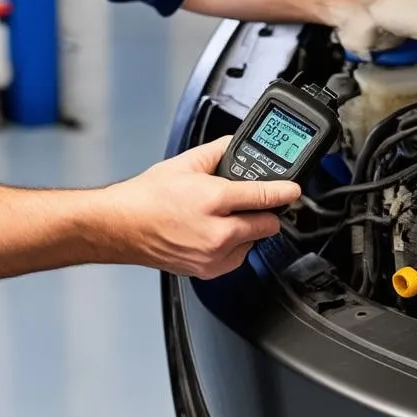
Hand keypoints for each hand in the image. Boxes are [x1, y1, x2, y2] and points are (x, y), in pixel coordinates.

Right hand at [99, 136, 301, 278]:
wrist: (122, 226)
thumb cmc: (147, 197)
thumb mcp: (186, 162)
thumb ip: (220, 150)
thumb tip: (240, 145)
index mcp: (214, 201)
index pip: (265, 197)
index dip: (285, 191)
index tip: (294, 190)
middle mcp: (217, 233)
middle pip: (267, 224)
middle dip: (263, 210)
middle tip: (249, 200)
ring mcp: (213, 256)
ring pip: (254, 242)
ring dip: (248, 229)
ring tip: (224, 216)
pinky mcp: (208, 271)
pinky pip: (238, 257)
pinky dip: (234, 245)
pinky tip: (216, 232)